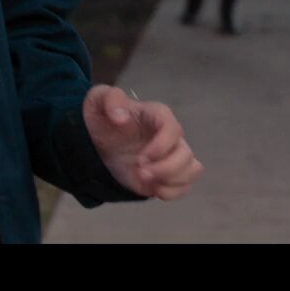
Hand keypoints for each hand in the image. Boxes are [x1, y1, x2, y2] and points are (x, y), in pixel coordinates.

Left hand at [82, 85, 202, 200]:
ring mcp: (170, 157)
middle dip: (165, 168)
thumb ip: (111, 100)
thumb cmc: (103, 117)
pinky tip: (152, 189)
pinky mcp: (166, 175)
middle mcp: (170, 136)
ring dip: (171, 180)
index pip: (173, 128)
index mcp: (158, 116)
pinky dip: (172, 192)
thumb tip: (120, 117)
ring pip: (192, 169)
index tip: (143, 158)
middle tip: (140, 172)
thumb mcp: (99, 99)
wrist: (97, 140)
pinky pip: (184, 186)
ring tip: (146, 180)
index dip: (163, 145)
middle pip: (186, 154)